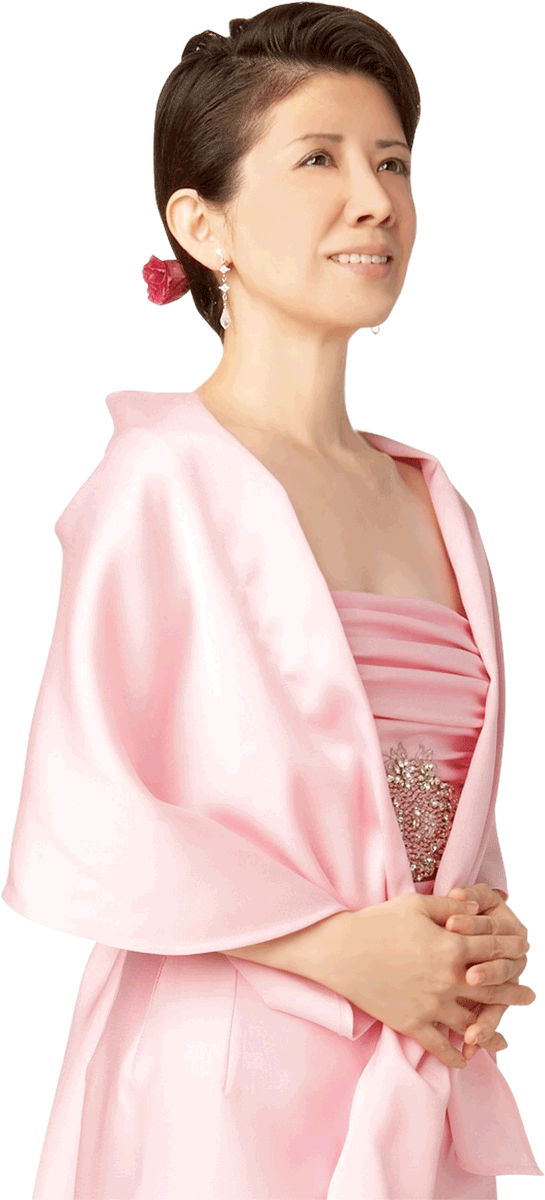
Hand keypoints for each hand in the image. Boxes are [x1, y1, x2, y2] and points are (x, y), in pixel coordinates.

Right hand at [324, 891, 526, 1069]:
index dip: (512, 951)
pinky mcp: (413, 1024)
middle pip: (492, 989)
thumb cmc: (377, 922)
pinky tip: (466, 1058)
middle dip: (514, 993)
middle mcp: (448, 979)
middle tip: (529, 996)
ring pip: (473, 1023)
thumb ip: (451, 906)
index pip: (494, 950)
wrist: (340, 951)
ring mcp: (432, 1006)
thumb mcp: (416, 904)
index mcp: (452, 947)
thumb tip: (478, 909)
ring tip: (504, 1039)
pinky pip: (442, 1047)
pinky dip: (457, 1056)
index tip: (523, 953)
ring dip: (492, 1031)